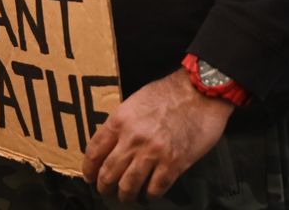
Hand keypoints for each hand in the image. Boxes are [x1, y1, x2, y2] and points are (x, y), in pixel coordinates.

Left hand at [83, 70, 233, 201]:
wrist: (199, 92)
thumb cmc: (168, 93)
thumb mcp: (134, 102)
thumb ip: (121, 123)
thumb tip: (111, 143)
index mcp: (119, 121)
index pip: (94, 151)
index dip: (89, 168)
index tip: (89, 176)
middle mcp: (132, 139)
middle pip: (108, 172)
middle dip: (104, 186)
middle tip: (104, 190)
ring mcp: (153, 153)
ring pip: (129, 185)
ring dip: (124, 195)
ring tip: (125, 196)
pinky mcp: (174, 163)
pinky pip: (155, 188)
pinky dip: (149, 195)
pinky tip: (148, 195)